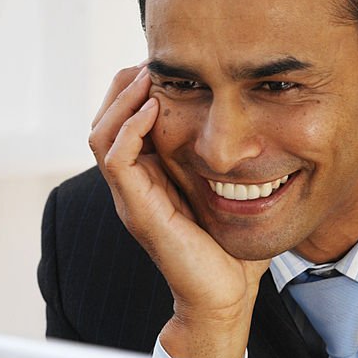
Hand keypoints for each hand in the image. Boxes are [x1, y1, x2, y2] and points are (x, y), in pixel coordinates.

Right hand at [89, 65, 269, 357]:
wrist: (226, 296)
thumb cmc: (231, 249)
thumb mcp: (229, 191)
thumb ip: (228, 161)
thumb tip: (255, 124)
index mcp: (149, 180)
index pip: (123, 122)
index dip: (137, 88)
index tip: (167, 64)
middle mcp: (133, 186)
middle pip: (104, 121)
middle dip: (124, 86)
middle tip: (153, 61)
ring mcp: (131, 199)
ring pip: (101, 134)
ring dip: (123, 99)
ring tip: (149, 75)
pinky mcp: (138, 211)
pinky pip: (117, 158)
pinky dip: (131, 127)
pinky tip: (156, 107)